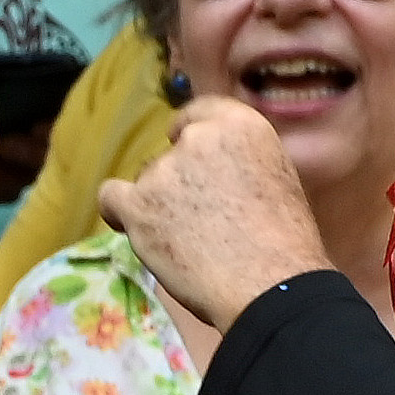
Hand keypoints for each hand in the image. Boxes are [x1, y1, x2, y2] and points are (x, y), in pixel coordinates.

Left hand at [97, 93, 330, 333]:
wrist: (268, 281)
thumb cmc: (284, 240)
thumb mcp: (274, 177)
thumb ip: (237, 160)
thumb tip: (212, 168)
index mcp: (240, 124)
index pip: (198, 112)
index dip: (190, 134)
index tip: (193, 156)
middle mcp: (199, 137)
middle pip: (172, 153)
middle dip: (179, 178)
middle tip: (199, 215)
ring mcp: (164, 170)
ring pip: (147, 180)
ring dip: (157, 202)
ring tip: (185, 238)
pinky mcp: (137, 204)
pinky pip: (110, 198)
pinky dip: (121, 213)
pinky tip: (135, 228)